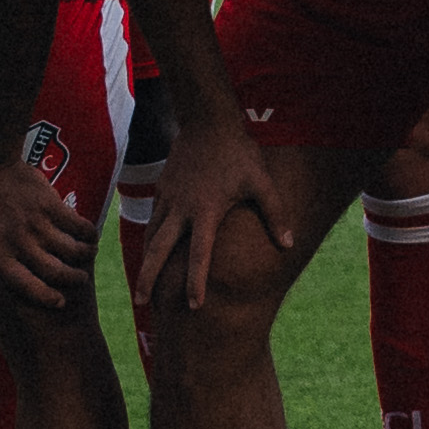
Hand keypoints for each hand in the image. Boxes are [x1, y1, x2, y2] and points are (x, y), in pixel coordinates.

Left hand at [0, 146, 100, 312]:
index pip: (27, 286)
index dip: (47, 298)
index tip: (61, 302)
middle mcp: (18, 243)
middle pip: (55, 272)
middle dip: (73, 280)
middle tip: (79, 280)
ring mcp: (36, 223)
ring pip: (72, 251)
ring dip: (86, 256)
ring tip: (88, 255)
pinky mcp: (51, 205)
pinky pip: (79, 226)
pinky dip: (90, 235)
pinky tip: (90, 236)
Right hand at [137, 109, 307, 314]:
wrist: (207, 122)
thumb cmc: (239, 154)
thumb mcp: (261, 183)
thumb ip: (275, 214)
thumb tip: (288, 245)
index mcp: (206, 211)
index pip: (199, 255)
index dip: (196, 281)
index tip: (193, 306)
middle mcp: (182, 209)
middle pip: (159, 250)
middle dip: (148, 277)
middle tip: (140, 302)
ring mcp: (168, 199)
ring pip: (151, 236)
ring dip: (145, 262)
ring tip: (140, 287)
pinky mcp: (162, 190)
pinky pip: (153, 220)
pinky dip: (149, 240)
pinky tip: (149, 253)